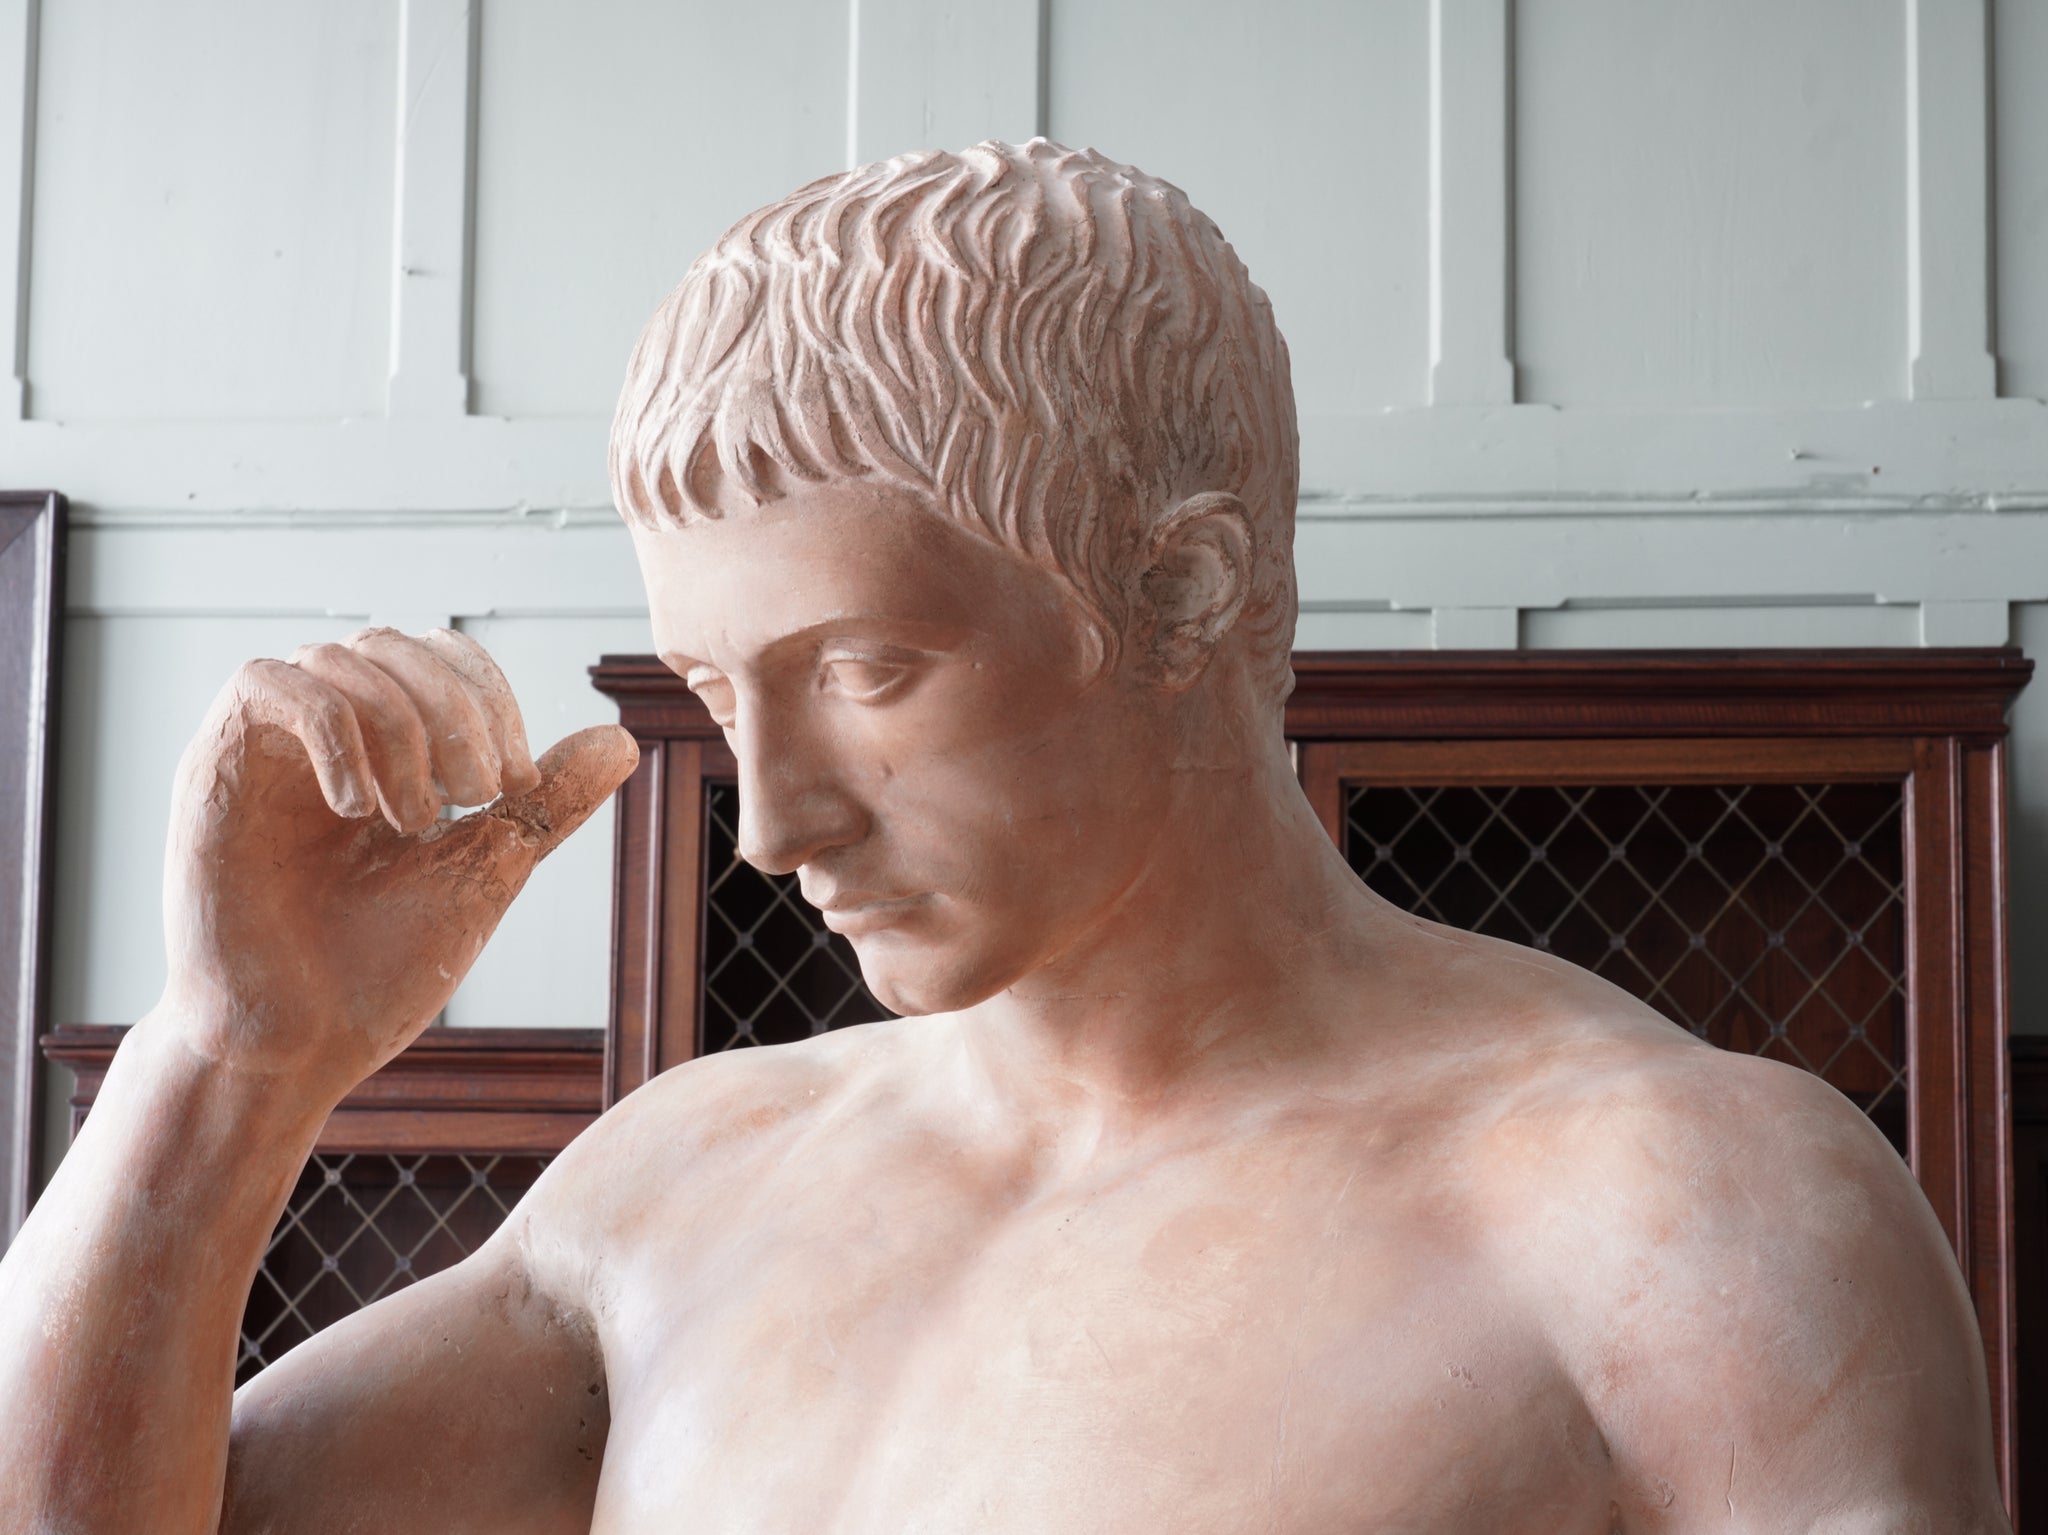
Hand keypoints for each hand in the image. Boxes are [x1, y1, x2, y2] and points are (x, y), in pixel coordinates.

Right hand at [156, 627, 638, 1102]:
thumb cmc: (379, 969)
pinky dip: (333, 732)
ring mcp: (264, 749)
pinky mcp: (209, 769)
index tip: (516, 785)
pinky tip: (360, 812)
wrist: (297, 1048)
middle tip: (482, 795)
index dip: (489, 698)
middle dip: (457, 709)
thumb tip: (620, 740)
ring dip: (402, 728)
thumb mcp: (486, 868)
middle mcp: (320, 737)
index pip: (440, 657)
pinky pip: (265, 684)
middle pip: (395, 644)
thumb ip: (544, 804)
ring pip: (338, 656)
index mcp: (383, 751)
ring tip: (418, 822)